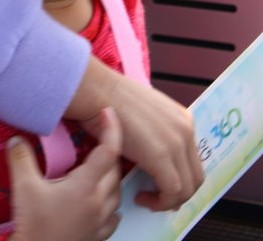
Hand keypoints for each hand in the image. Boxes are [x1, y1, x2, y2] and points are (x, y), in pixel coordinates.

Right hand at [7, 107, 121, 240]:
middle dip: (109, 152)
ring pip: (117, 193)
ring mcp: (100, 222)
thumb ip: (21, 158)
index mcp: (85, 187)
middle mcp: (98, 203)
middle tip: (97, 139)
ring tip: (99, 168)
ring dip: (111, 177)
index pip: (108, 151)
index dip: (111, 129)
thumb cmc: (33, 225)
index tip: (108, 113)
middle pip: (115, 170)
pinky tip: (102, 202)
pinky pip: (114, 217)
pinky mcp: (97, 237)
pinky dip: (111, 204)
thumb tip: (16, 138)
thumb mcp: (24, 187)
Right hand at [65, 56, 202, 211]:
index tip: (160, 187)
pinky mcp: (162, 156)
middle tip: (156, 198)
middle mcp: (186, 131)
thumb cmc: (112, 101)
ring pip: (186, 190)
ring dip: (167, 202)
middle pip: (195, 179)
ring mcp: (177, 143)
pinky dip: (158, 202)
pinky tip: (140, 197)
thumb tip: (155, 159)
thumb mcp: (146, 115)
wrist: (99, 91)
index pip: (193, 162)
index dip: (180, 181)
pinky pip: (171, 192)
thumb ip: (158, 134)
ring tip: (145, 198)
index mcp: (184, 120)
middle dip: (177, 196)